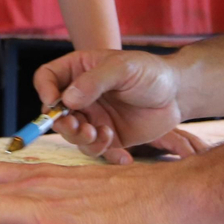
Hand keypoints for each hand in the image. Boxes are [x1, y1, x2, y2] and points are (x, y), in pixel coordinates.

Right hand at [34, 50, 186, 163]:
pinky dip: (107, 155)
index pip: (47, 78)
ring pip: (74, 135)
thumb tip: (66, 100)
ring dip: (83, 140)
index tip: (55, 102)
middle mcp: (82, 96)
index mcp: (79, 71)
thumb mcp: (123, 68)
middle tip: (81, 128)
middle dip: (63, 124)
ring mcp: (94, 117)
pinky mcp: (109, 137)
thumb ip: (94, 81)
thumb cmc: (150, 72)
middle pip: (55, 113)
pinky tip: (123, 155)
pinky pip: (97, 150)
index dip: (45, 90)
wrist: (178, 94)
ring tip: (104, 134)